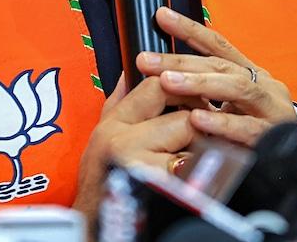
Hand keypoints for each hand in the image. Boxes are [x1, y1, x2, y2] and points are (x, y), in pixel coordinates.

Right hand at [72, 72, 203, 221]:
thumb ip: (118, 102)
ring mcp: (142, 169)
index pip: (157, 85)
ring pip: (194, 147)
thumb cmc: (100, 182)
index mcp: (114, 124)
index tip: (192, 101)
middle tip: (198, 138)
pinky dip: (202, 178)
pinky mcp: (160, 192)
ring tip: (193, 163)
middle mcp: (125, 142)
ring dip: (201, 155)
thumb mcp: (100, 136)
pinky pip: (196, 177)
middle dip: (197, 128)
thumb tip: (128, 72)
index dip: (183, 89)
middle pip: (184, 118)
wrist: (94, 225)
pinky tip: (197, 182)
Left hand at [137, 6, 296, 145]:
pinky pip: (246, 128)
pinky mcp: (274, 136)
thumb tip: (164, 78)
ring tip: (167, 82)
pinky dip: (221, 122)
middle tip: (146, 61)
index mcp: (252, 75)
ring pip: (237, 88)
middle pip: (221, 66)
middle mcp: (264, 86)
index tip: (161, 15)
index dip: (189, 29)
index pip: (218, 46)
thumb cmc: (256, 136)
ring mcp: (272, 109)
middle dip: (181, 62)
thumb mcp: (230, 109)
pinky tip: (197, 119)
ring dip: (200, 84)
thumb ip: (205, 93)